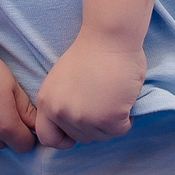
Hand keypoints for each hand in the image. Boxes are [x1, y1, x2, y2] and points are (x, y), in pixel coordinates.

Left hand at [32, 30, 142, 147]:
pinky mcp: (108, 118)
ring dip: (112, 122)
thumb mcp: (61, 81)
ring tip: (114, 98)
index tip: (77, 128)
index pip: (47, 138)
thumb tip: (74, 124)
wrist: (109, 36)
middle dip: (95, 125)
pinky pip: (120, 130)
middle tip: (104, 102)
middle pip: (81, 138)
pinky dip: (127, 119)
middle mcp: (61, 113)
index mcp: (47, 102)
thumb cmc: (90, 53)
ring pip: (102, 136)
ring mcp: (84, 117)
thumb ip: (63, 103)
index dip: (64, 137)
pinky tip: (124, 100)